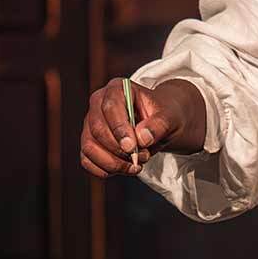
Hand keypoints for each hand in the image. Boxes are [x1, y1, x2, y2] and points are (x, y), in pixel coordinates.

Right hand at [79, 78, 205, 178]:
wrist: (162, 123)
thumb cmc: (165, 115)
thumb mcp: (170, 116)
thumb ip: (159, 124)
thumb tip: (142, 138)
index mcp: (118, 88)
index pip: (110, 107)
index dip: (119, 129)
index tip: (131, 147)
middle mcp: (99, 104)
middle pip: (98, 129)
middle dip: (119, 149)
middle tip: (142, 157)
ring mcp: (90, 124)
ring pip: (89, 147)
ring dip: (113, 162)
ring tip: (137, 165)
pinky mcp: (89, 143)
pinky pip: (87, 160)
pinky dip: (105, 170)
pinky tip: (125, 169)